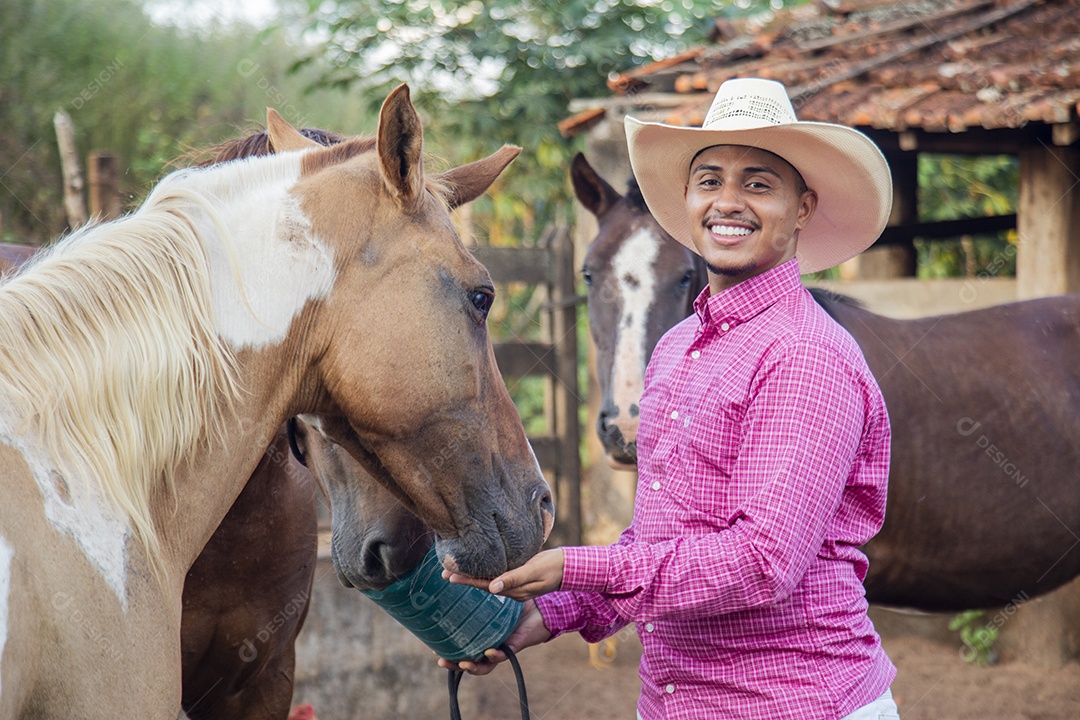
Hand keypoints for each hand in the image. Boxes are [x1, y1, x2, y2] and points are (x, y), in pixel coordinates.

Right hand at [437, 599, 551, 675]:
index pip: (464, 647)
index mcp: (484, 635)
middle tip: (441, 659)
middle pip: (470, 660)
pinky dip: (495, 654)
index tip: (435, 648)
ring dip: (473, 666)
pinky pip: (504, 654)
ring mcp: (503, 646)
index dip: (450, 651)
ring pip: (486, 664)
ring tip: (463, 663)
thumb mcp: (495, 598)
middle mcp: (491, 644)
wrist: (542, 607)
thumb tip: (458, 576)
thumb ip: (482, 591)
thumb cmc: (517, 604)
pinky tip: (488, 652)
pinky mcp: (516, 645)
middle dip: (455, 663)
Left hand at [443, 548, 564, 601]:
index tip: (449, 576)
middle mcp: (513, 592)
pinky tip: (475, 571)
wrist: (570, 567)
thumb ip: (514, 579)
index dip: (467, 580)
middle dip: (464, 581)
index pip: (485, 585)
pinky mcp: (519, 581)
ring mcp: (516, 588)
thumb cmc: (554, 566)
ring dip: (471, 579)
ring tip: (453, 573)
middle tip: (443, 573)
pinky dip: (484, 576)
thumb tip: (492, 587)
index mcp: (515, 591)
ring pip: (488, 584)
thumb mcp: (534, 571)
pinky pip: (497, 580)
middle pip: (483, 586)